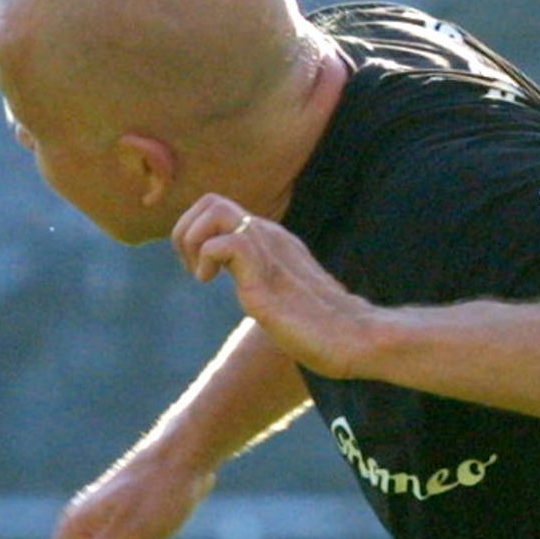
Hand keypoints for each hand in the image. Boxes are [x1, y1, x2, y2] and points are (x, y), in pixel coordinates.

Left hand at [171, 194, 375, 380]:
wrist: (352, 337)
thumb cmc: (322, 326)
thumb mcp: (284, 294)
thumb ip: (267, 281)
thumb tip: (256, 291)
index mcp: (274, 239)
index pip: (222, 209)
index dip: (197, 234)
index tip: (202, 270)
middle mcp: (271, 236)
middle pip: (212, 200)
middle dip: (186, 233)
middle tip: (195, 270)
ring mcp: (269, 250)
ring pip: (215, 209)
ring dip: (192, 242)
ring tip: (203, 275)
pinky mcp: (265, 274)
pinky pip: (224, 244)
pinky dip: (206, 261)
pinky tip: (213, 284)